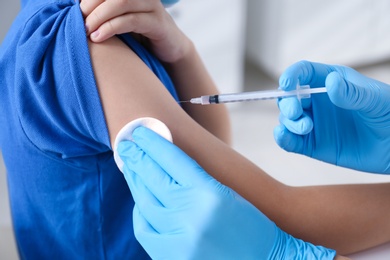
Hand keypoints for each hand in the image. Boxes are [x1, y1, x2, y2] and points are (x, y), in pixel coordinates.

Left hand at [79, 0, 190, 61]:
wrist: (169, 49)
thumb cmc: (139, 33)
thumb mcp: (119, 18)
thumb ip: (103, 11)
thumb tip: (76, 11)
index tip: (74, 9)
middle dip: (90, 5)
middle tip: (78, 20)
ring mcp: (153, 6)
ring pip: (121, 2)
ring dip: (99, 16)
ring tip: (87, 30)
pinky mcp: (158, 23)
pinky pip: (131, 20)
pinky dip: (111, 28)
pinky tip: (99, 37)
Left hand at [117, 126, 335, 258]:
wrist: (265, 259)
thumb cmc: (251, 225)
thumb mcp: (226, 193)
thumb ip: (194, 179)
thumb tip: (163, 163)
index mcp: (210, 193)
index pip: (172, 160)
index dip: (153, 143)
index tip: (139, 133)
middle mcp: (192, 215)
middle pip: (153, 179)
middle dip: (137, 159)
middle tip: (126, 146)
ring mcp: (180, 239)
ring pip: (145, 203)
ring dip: (136, 183)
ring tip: (131, 169)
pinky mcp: (174, 257)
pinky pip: (145, 231)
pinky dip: (140, 214)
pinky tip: (141, 203)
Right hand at [274, 60, 389, 173]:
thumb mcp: (376, 100)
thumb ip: (353, 93)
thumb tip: (331, 83)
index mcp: (331, 82)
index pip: (304, 73)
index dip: (292, 75)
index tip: (286, 84)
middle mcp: (318, 102)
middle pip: (290, 96)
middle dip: (287, 102)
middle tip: (296, 112)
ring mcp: (313, 123)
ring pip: (288, 119)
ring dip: (289, 122)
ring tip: (306, 127)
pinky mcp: (313, 145)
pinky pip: (291, 141)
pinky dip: (283, 138)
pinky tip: (284, 137)